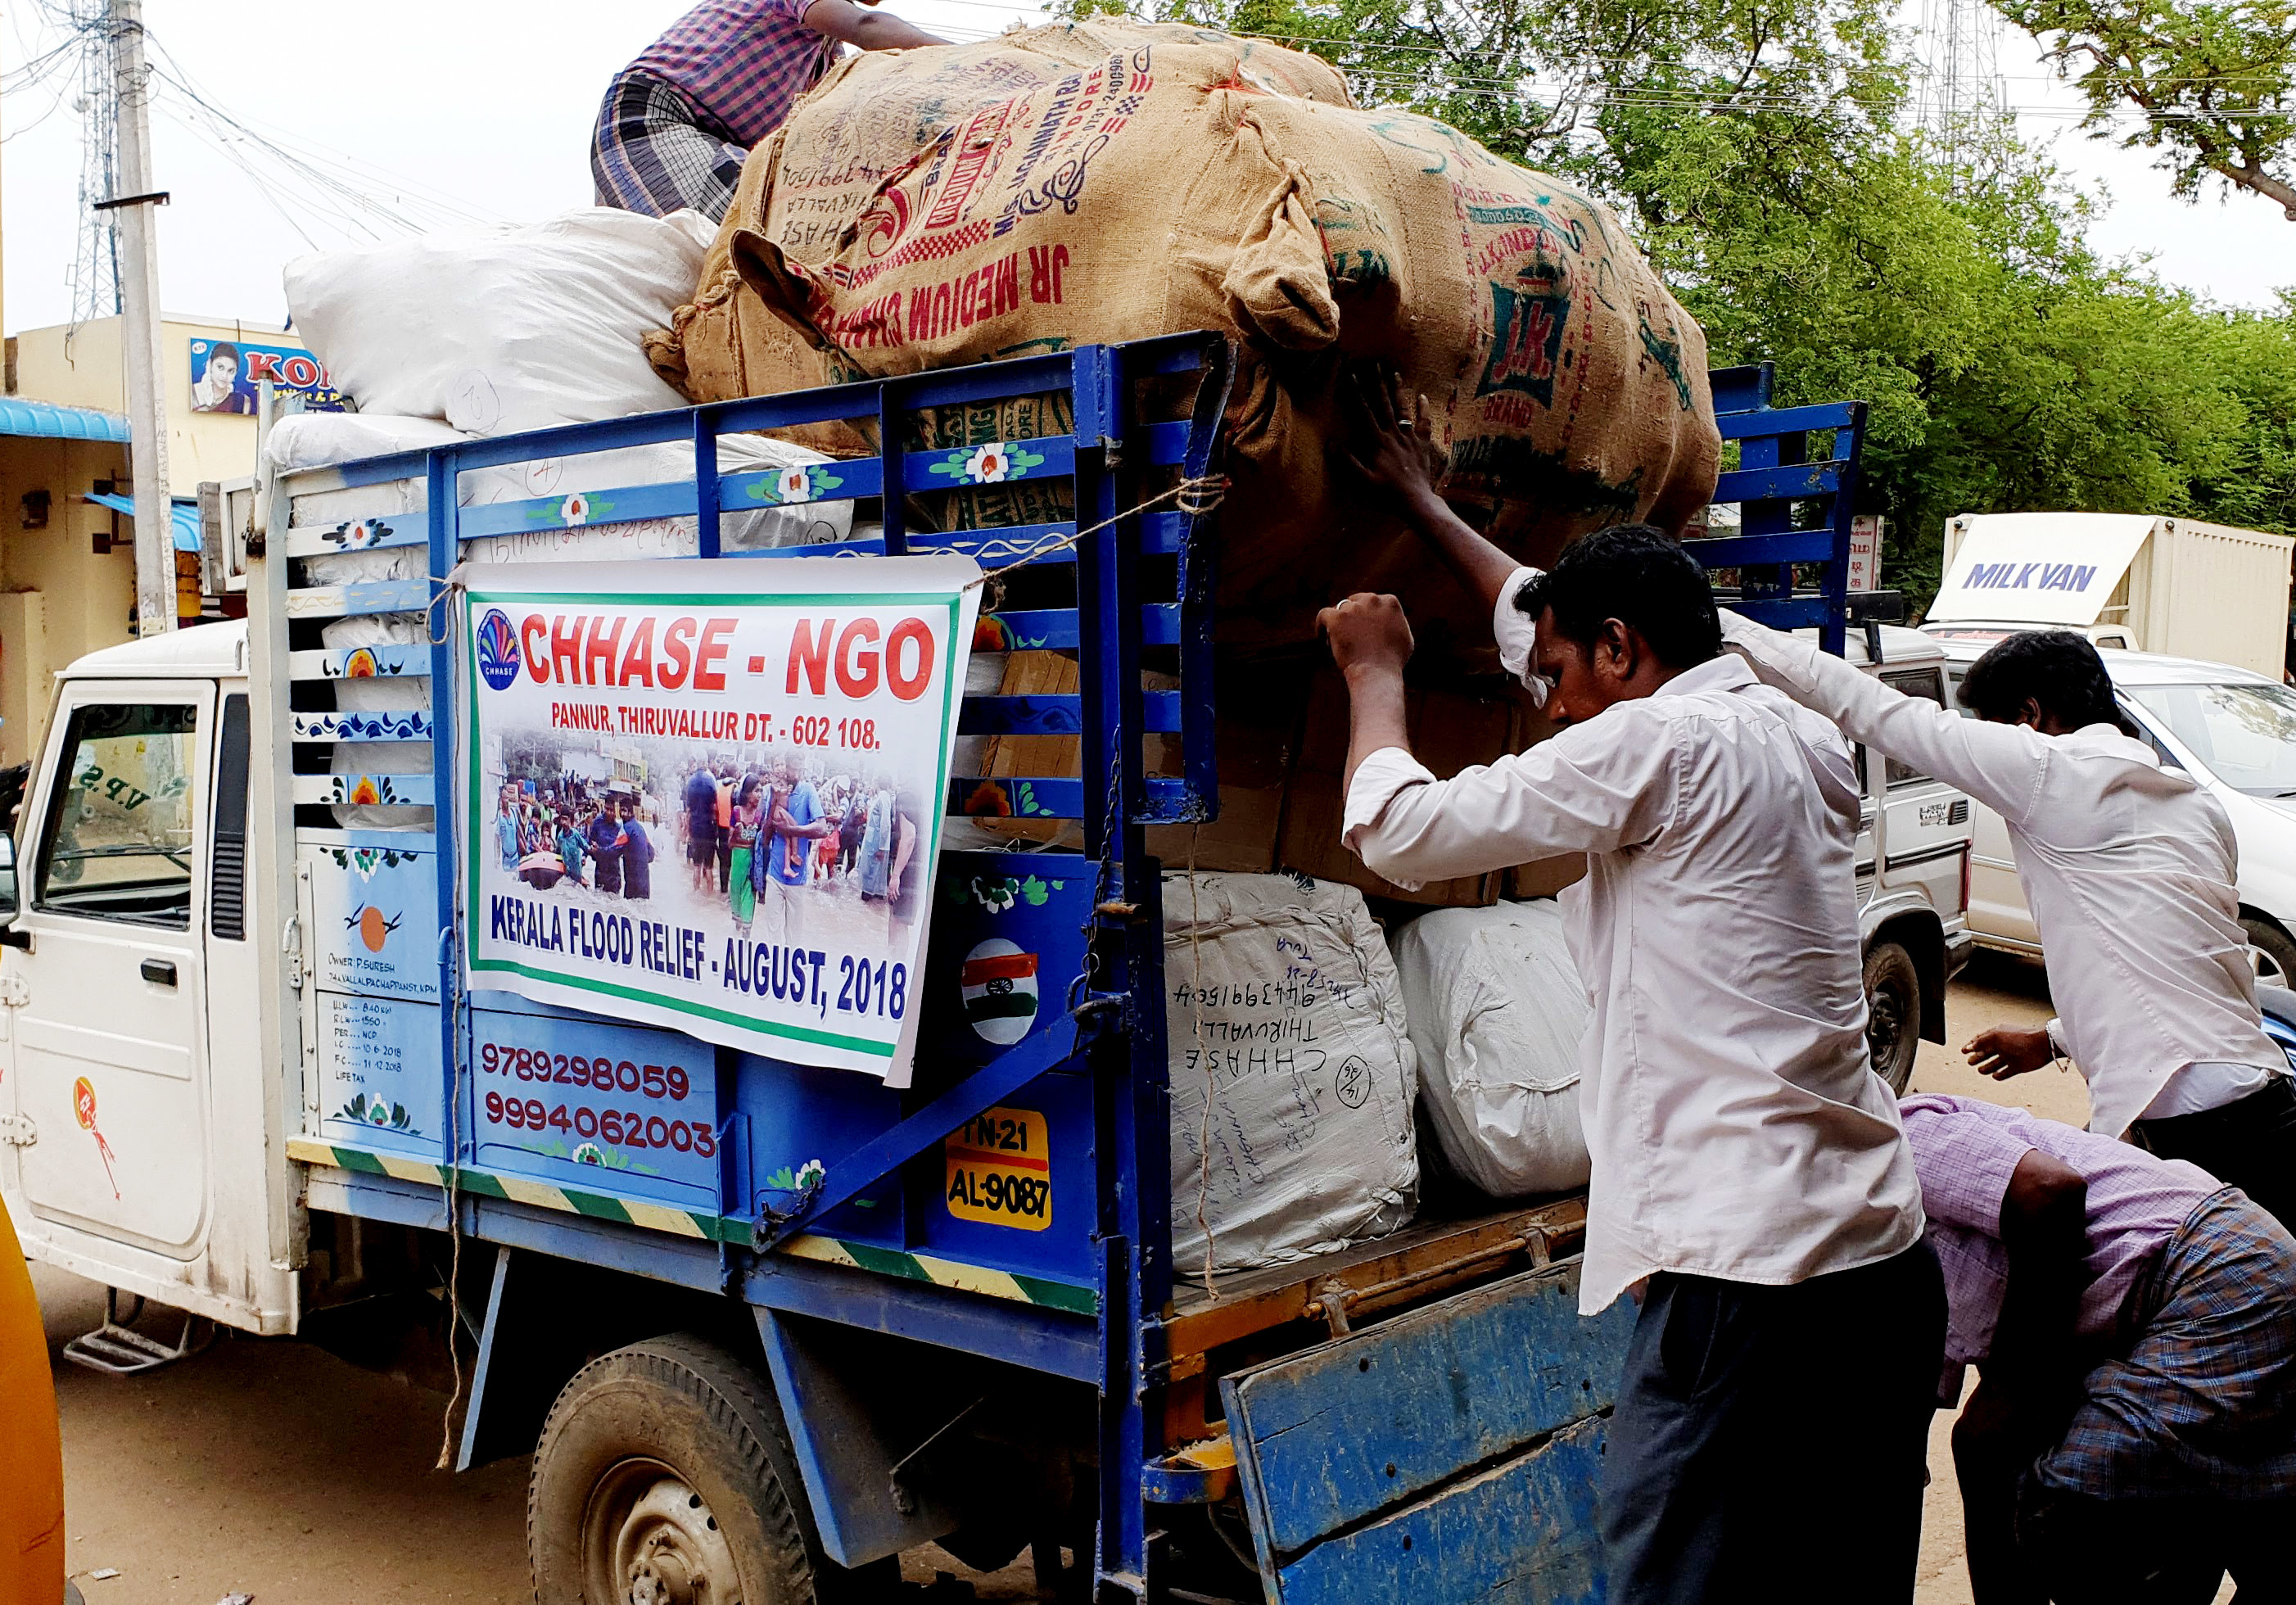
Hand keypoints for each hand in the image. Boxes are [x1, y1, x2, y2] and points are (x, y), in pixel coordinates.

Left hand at [1318, 592, 1413, 678]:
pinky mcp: (1336, 618)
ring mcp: (1353, 608)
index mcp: (1390, 602)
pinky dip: (1321, 625)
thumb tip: (1388, 619)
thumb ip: (1396, 623)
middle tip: (1348, 635)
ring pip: (1339, 610)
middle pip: (1354, 603)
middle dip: (1351, 617)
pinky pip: (1323, 615)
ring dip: (1338, 624)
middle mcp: (1372, 600)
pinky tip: (1322, 637)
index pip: (1372, 602)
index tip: (1361, 628)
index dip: (1365, 615)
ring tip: (1337, 642)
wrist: (1377, 671)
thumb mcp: (1404, 638)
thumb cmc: (1392, 661)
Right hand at [1345, 362, 1446, 515]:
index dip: (1357, 394)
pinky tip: (1421, 396)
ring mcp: (1410, 438)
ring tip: (1394, 373)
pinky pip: (1424, 423)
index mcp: (1378, 442)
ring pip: (1403, 409)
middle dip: (1378, 384)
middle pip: (1384, 404)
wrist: (1416, 501)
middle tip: (1375, 365)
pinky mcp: (1422, 444)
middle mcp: (1394, 435)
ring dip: (1398, 391)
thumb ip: (1347, 462)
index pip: (1364, 413)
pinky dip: (1423, 410)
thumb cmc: (1387, 493)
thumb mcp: (1362, 481)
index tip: (1353, 376)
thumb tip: (1331, 443)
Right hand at [1964, 1025, 2054, 1079]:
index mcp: (1997, 1035)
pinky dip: (2000, 1075)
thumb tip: (1970, 1046)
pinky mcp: (2018, 1067)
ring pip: (1995, 1063)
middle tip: (1970, 1061)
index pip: (1981, 1040)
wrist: (2041, 1046)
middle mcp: (2003, 1046)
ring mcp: (2011, 1057)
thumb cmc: (2018, 1038)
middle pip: (1987, 1052)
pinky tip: (1994, 1076)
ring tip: (1980, 1070)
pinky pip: (2006, 1073)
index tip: (1964, 1050)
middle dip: (1977, 1057)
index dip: (1972, 1045)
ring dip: (1987, 1067)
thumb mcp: (1995, 1036)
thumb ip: (1980, 1041)